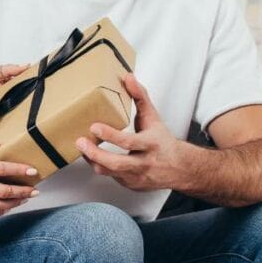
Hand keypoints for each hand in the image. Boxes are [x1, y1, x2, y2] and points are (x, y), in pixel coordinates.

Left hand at [77, 73, 181, 191]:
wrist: (181, 168)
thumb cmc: (163, 141)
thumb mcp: (154, 118)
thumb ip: (140, 97)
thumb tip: (129, 78)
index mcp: (151, 144)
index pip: (129, 142)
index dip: (110, 135)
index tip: (94, 127)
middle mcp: (145, 163)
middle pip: (116, 163)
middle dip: (95, 153)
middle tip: (80, 141)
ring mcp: (137, 177)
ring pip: (109, 172)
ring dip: (92, 160)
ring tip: (82, 146)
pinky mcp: (131, 185)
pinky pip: (110, 176)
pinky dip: (100, 165)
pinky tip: (93, 155)